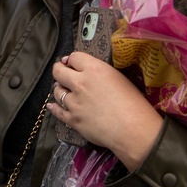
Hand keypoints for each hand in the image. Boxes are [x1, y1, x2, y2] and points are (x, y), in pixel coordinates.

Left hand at [48, 51, 162, 168]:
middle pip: (59, 72)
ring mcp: (74, 102)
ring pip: (57, 91)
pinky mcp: (72, 119)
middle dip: (59, 70)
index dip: (73, 60)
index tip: (72, 63)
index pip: (75, 57)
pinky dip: (54, 107)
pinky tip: (52, 105)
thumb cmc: (134, 103)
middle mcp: (80, 83)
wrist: (133, 129)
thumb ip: (101, 73)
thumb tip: (90, 73)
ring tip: (62, 90)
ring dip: (59, 89)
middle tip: (62, 73)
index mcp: (94, 69)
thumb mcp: (119, 78)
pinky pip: (58, 111)